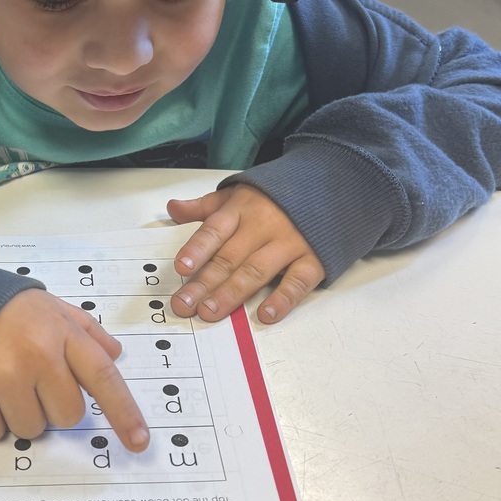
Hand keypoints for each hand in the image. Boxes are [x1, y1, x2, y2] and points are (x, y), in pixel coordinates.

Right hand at [0, 289, 149, 451]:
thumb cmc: (3, 307)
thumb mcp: (50, 305)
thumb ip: (85, 328)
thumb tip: (114, 352)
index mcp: (62, 332)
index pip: (103, 377)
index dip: (124, 413)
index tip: (139, 442)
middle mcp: (38, 353)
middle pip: (68, 415)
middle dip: (52, 404)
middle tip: (30, 378)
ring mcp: (5, 374)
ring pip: (32, 429)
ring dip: (19, 413)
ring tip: (2, 379)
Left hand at [167, 184, 323, 324]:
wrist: (328, 185)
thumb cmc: (274, 197)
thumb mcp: (238, 193)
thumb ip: (205, 206)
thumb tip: (173, 209)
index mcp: (241, 209)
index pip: (214, 230)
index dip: (197, 249)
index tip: (181, 268)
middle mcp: (262, 226)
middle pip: (229, 257)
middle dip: (204, 283)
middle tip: (184, 305)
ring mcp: (289, 243)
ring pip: (256, 271)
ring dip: (231, 294)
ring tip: (210, 312)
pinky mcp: (313, 259)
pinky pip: (297, 282)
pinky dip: (282, 299)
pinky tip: (265, 315)